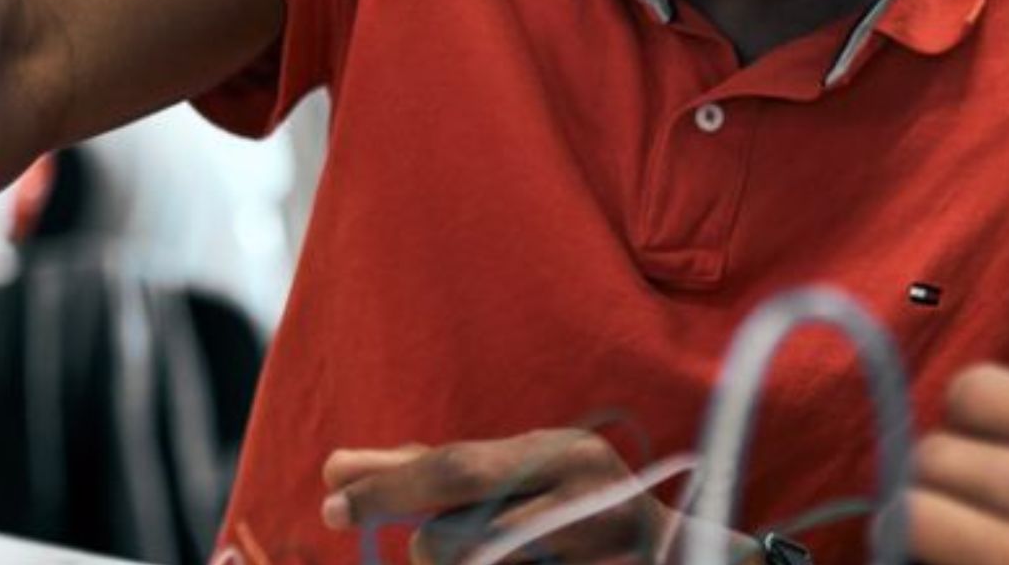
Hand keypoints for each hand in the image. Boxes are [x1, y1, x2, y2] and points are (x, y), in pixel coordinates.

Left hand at [323, 429, 683, 563]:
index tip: (329, 501)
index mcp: (564, 454)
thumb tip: (336, 468)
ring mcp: (599, 554)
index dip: (387, 488)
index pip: (455, 467)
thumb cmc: (579, 511)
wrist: (680, 560)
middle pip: (460, 534)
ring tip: (472, 560)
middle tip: (398, 541)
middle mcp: (587, 499)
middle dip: (420, 543)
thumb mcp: (518, 475)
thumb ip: (430, 471)